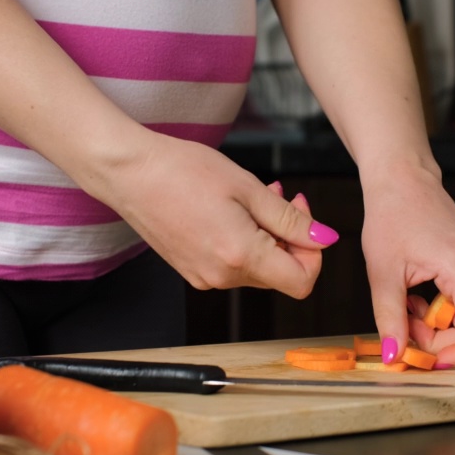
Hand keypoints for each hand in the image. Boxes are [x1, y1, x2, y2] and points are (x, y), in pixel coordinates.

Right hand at [97, 132, 335, 297]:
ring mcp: (204, 277)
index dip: (314, 254)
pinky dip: (243, 242)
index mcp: (240, 256)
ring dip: (266, 236)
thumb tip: (324, 238)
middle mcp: (222, 277)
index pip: (301, 282)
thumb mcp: (247, 188)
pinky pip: (233, 265)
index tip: (305, 220)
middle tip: (281, 196)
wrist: (129, 173)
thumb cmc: (182, 171)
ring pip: (257, 268)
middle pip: (280, 274)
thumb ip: (290, 220)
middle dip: (290, 238)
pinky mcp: (192, 271)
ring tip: (252, 197)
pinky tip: (231, 211)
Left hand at [361, 164, 454, 366]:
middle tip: (404, 331)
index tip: (432, 361)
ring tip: (404, 307)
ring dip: (436, 325)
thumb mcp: (383, 272)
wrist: (403, 179)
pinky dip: (439, 310)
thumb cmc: (393, 214)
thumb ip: (390, 318)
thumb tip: (394, 356)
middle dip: (440, 339)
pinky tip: (415, 297)